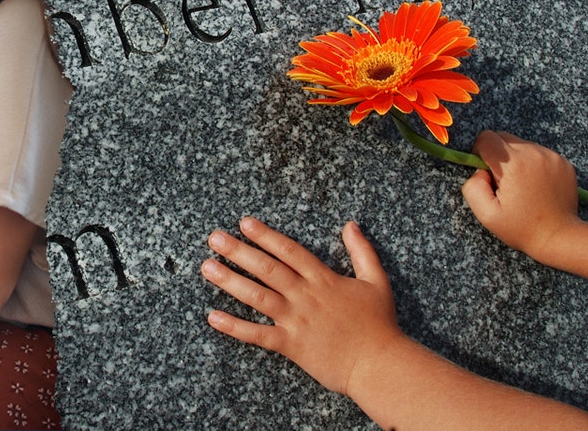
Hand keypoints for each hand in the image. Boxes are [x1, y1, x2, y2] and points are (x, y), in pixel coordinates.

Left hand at [201, 218, 400, 394]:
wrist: (380, 365)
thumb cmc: (379, 324)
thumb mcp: (376, 281)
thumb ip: (362, 251)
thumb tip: (350, 225)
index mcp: (324, 280)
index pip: (289, 251)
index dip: (266, 236)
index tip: (244, 223)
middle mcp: (306, 296)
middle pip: (267, 269)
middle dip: (239, 251)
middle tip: (214, 238)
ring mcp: (296, 321)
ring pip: (258, 296)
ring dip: (230, 281)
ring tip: (207, 267)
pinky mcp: (291, 345)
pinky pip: (258, 335)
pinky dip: (234, 327)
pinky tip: (213, 316)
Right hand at [461, 131, 579, 260]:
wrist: (560, 236)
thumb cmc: (521, 228)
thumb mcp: (486, 214)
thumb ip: (473, 187)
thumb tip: (480, 171)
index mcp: (514, 164)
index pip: (486, 138)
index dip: (479, 152)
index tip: (486, 171)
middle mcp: (534, 153)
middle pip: (504, 137)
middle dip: (498, 156)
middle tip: (503, 182)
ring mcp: (552, 156)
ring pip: (521, 144)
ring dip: (515, 159)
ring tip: (522, 185)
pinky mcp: (563, 162)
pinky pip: (539, 153)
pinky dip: (532, 164)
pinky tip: (536, 185)